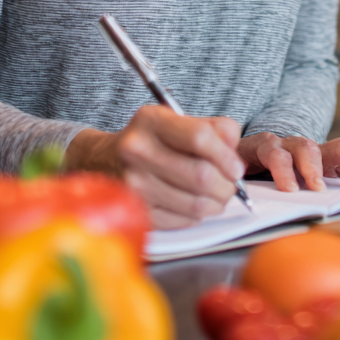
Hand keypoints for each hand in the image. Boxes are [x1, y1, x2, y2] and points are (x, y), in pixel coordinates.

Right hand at [64, 106, 244, 229]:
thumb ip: (213, 127)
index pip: (199, 137)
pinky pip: (182, 220)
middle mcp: (137, 150)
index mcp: (151, 120)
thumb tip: (234, 148)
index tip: (236, 167)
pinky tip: (194, 203)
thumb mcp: (177, 120)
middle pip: (201, 175)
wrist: (103, 159)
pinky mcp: (136, 210)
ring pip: (195, 203)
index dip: (226, 155)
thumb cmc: (151, 139)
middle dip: (226, 185)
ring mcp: (134, 183)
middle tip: (230, 184)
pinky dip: (197, 215)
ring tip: (216, 195)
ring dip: (216, 203)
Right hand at [237, 133, 339, 192]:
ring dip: (312, 166)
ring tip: (316, 187)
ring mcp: (287, 145)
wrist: (237, 155)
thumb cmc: (278, 178)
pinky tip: (287, 186)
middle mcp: (312, 150)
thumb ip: (334, 197)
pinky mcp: (261, 145)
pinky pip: (273, 153)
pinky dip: (281, 169)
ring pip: (305, 147)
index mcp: (329, 163)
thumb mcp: (309, 190)